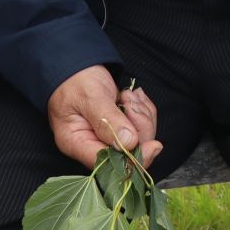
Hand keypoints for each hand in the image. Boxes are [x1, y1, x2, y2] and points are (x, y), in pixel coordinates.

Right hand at [47, 66, 161, 170]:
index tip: (153, 145)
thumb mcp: (90, 96)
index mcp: (76, 143)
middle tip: (130, 101)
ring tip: (127, 95)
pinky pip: (141, 127)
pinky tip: (132, 96)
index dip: (133, 159)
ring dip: (141, 114)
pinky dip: (143, 110)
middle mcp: (92, 145)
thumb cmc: (75, 79)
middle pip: (128, 153)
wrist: (76, 64)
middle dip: (139, 126)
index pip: (108, 165)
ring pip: (139, 139)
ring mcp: (107, 137)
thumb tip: (128, 143)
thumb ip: (107, 120)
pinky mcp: (119, 128)